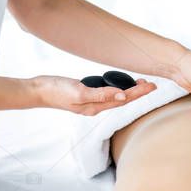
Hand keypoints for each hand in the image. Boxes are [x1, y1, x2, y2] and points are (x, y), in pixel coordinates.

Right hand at [33, 74, 156, 114]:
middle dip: (138, 92)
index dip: (139, 93)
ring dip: (129, 91)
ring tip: (141, 83)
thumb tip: (123, 97)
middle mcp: (95, 106)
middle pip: (122, 99)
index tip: (152, 86)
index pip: (123, 100)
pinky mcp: (84, 94)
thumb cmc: (56, 91)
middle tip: (153, 84)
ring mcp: (89, 101)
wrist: (38, 91)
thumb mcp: (79, 92)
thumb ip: (100, 95)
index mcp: (95, 107)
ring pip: (115, 97)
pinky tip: (118, 85)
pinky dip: (116, 89)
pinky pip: (105, 93)